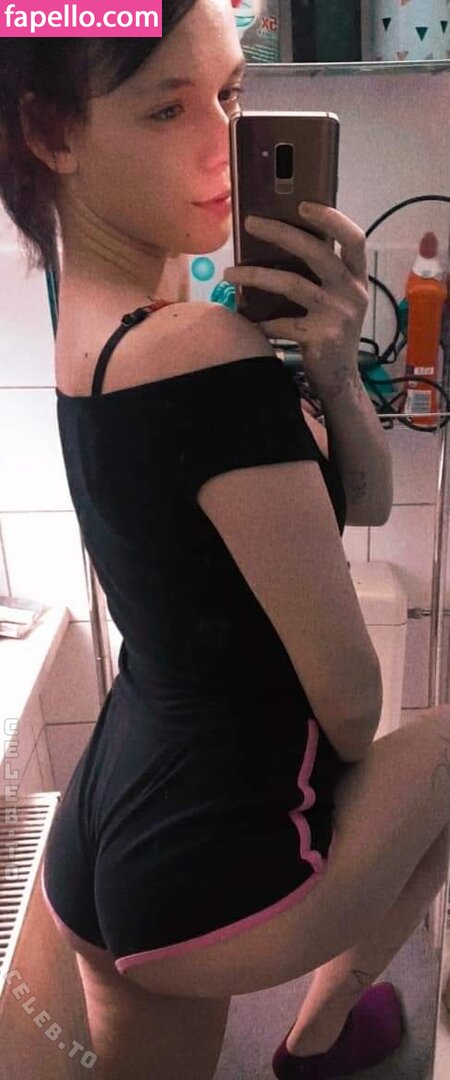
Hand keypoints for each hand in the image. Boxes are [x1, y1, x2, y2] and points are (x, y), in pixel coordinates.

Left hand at [223, 203, 368, 396]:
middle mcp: (352, 293)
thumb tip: (279, 243)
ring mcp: (339, 315)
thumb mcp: (336, 301)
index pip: (354, 239)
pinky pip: (282, 323)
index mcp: (357, 278)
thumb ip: (321, 276)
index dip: (332, 219)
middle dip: (281, 233)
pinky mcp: (322, 337)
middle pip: (317, 252)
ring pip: (292, 284)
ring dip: (255, 275)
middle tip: (250, 222)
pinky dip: (260, 323)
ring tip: (228, 274)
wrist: (340, 379)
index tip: (302, 204)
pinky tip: (245, 322)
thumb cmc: (330, 332)